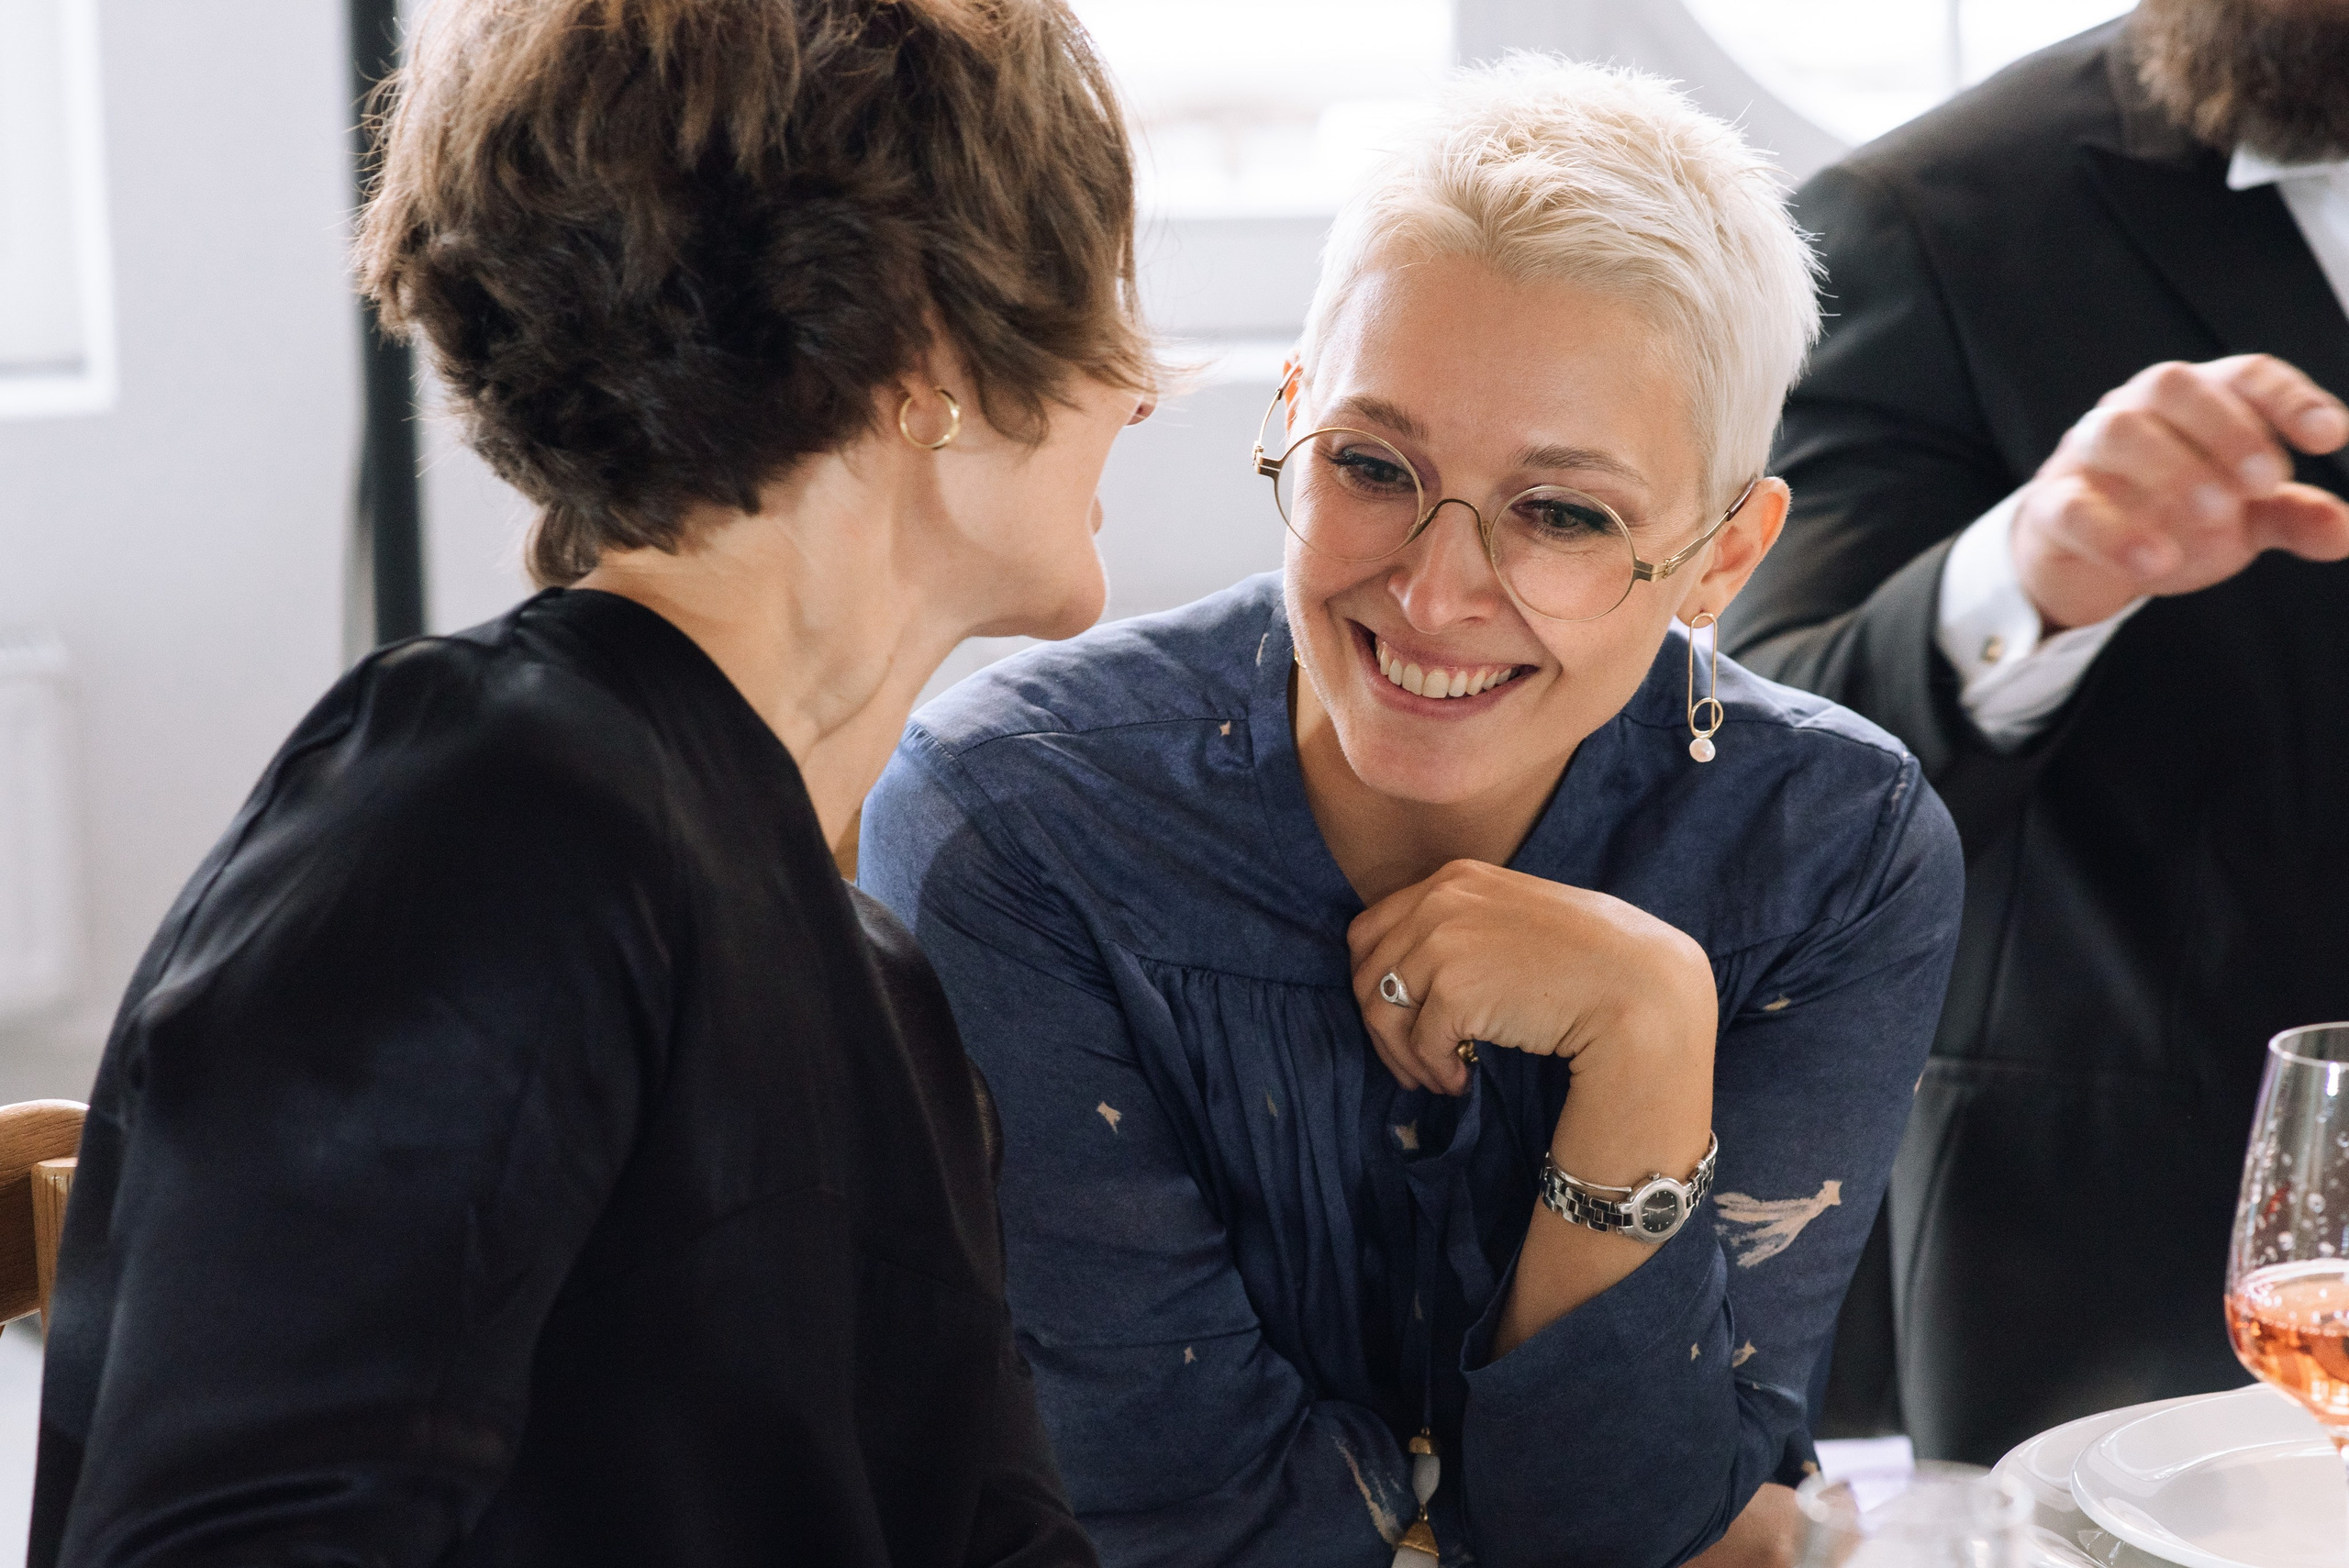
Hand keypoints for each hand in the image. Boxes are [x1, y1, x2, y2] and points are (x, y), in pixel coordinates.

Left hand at [1347, 859, 1714, 1096]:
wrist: (1638, 985)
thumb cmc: (1590, 959)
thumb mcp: (1515, 915)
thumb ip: (1465, 924)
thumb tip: (1413, 972)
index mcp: (1454, 878)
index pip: (1372, 929)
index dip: (1376, 980)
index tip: (1400, 1016)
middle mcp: (1439, 900)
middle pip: (1366, 971)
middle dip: (1380, 1024)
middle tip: (1412, 1062)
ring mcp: (1442, 941)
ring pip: (1380, 1010)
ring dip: (1404, 1055)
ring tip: (1439, 1077)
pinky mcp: (1453, 988)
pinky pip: (1418, 1042)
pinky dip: (1434, 1070)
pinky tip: (1462, 1080)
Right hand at [2012, 354, 2348, 630]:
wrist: (2081, 560)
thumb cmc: (2169, 517)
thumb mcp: (2243, 519)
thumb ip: (2292, 517)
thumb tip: (2344, 532)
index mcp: (2196, 401)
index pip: (2243, 375)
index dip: (2289, 398)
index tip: (2330, 436)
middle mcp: (2136, 410)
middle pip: (2173, 385)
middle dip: (2226, 429)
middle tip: (2268, 482)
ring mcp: (2085, 454)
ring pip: (2116, 431)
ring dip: (2171, 468)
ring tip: (2216, 515)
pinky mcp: (2050, 505)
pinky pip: (2073, 505)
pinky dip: (2116, 533)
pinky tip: (2158, 561)